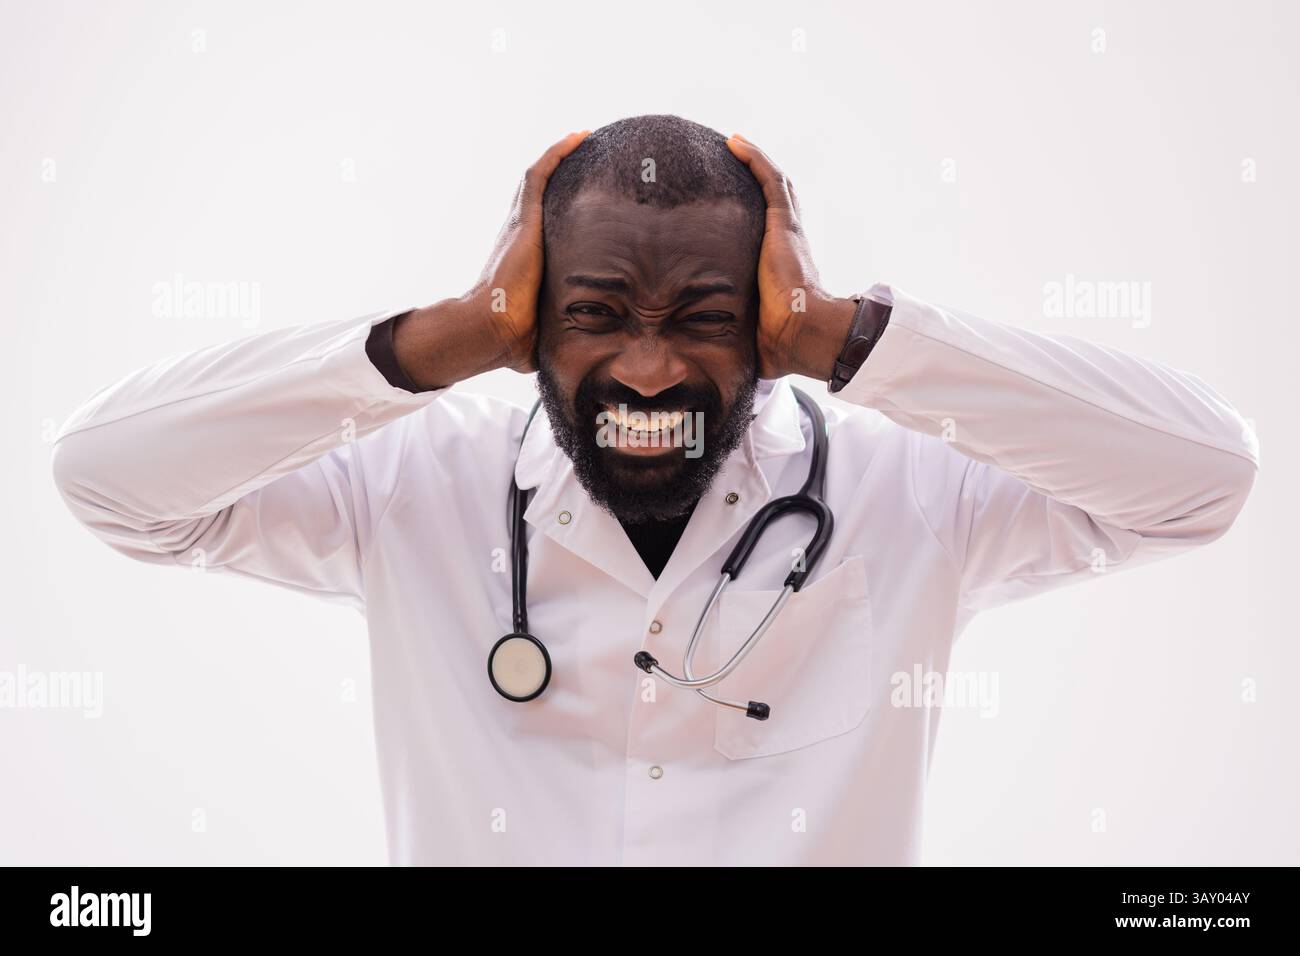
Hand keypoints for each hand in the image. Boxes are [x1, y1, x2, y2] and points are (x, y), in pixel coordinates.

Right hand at [395, 130, 589, 388]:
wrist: (491, 331)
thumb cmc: (512, 340)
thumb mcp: (546, 329)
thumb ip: (563, 329)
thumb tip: (589, 355)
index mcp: (527, 259)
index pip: (548, 225)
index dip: (565, 207)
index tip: (589, 197)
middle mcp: (521, 235)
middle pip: (543, 195)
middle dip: (564, 173)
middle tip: (594, 158)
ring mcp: (521, 225)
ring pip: (541, 179)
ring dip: (561, 157)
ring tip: (587, 138)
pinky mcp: (525, 220)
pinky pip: (540, 176)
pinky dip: (556, 155)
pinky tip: (579, 137)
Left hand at [725, 133, 857, 380]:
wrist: (802, 336)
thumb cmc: (779, 343)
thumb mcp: (749, 332)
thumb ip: (733, 334)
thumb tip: (709, 361)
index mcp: (779, 267)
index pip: (765, 233)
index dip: (751, 217)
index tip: (729, 209)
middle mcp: (785, 243)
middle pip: (772, 202)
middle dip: (753, 180)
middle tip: (729, 163)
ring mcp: (786, 231)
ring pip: (772, 184)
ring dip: (753, 162)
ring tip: (730, 143)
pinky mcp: (783, 223)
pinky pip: (769, 179)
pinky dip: (754, 158)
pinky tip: (734, 142)